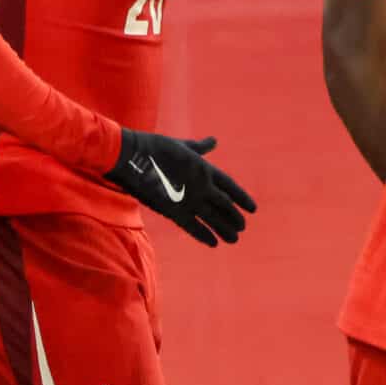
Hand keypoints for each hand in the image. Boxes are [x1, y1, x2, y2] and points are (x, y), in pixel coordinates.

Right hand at [104, 131, 257, 246]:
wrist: (132, 158)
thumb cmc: (156, 147)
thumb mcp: (183, 145)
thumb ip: (200, 148)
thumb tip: (214, 140)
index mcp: (205, 169)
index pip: (231, 187)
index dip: (243, 199)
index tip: (253, 209)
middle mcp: (201, 186)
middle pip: (225, 206)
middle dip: (234, 218)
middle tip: (242, 227)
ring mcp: (188, 200)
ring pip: (212, 219)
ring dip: (224, 229)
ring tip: (234, 239)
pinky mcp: (172, 211)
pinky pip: (192, 227)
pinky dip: (204, 236)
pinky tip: (213, 243)